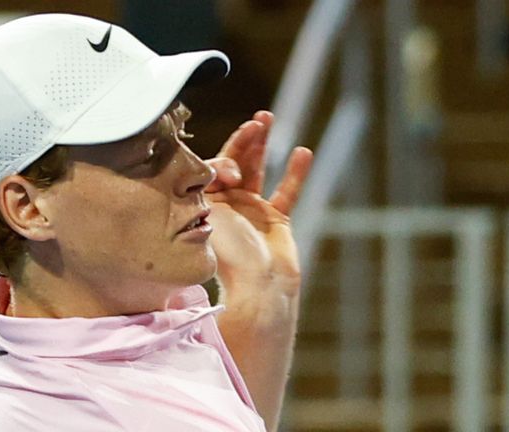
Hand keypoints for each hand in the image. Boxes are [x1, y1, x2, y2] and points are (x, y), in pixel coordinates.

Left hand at [205, 111, 312, 299]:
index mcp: (205, 204)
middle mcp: (226, 204)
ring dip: (262, 144)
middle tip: (257, 120)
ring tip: (267, 119)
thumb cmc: (229, 255)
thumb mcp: (209, 214)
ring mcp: (251, 209)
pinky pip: (286, 190)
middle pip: (235, 162)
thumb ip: (211, 185)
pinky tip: (302, 152)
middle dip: (244, 139)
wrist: (258, 285)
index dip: (224, 161)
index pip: (213, 168)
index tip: (233, 173)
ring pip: (257, 169)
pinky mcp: (275, 218)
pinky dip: (295, 172)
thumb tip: (225, 166)